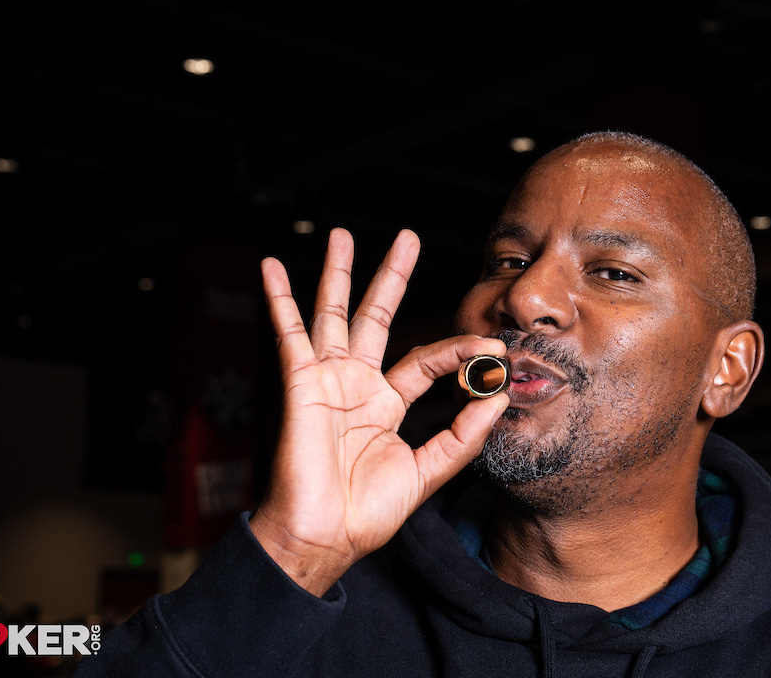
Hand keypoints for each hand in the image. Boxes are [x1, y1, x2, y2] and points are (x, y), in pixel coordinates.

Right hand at [249, 228, 509, 594]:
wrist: (325, 536)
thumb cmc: (368, 512)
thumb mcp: (429, 471)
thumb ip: (463, 434)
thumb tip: (498, 395)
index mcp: (387, 403)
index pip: (428, 359)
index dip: (461, 351)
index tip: (494, 348)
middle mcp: (357, 383)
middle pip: (377, 316)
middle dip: (391, 277)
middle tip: (407, 238)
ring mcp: (327, 379)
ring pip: (333, 314)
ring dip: (336, 274)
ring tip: (341, 235)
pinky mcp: (301, 383)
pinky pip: (289, 334)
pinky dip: (280, 300)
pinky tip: (272, 267)